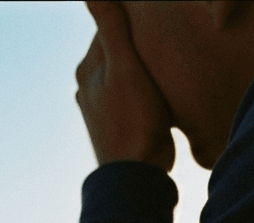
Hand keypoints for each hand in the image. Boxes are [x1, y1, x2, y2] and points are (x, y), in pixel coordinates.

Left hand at [76, 0, 175, 171]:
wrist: (134, 175)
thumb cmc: (133, 119)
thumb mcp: (126, 67)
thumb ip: (111, 29)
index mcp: (87, 68)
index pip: (110, 28)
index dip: (134, 19)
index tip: (156, 14)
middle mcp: (87, 86)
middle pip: (117, 51)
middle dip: (138, 42)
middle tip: (166, 35)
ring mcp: (100, 105)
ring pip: (125, 73)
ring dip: (143, 66)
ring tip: (166, 61)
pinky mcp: (117, 122)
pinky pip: (132, 93)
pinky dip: (144, 86)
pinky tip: (161, 88)